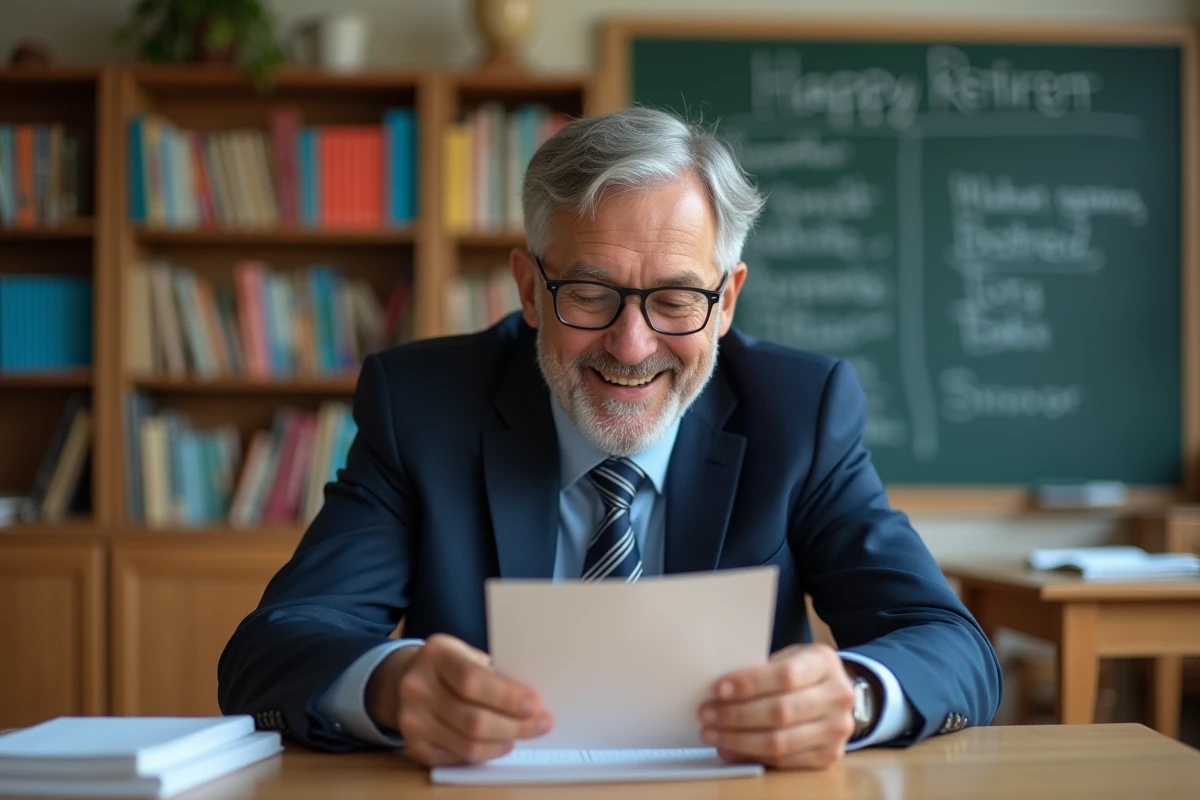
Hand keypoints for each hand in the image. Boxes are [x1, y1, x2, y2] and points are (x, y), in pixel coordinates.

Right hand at [366, 634, 552, 765]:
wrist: (404, 679)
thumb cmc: (449, 666)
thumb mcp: (467, 654)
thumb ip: (494, 673)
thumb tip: (532, 701)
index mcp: (436, 655)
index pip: (472, 680)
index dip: (506, 696)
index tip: (534, 704)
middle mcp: (417, 687)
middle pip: (473, 719)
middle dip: (515, 725)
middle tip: (542, 724)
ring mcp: (411, 720)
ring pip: (468, 745)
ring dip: (503, 742)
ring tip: (522, 734)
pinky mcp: (414, 746)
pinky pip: (458, 758)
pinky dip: (485, 753)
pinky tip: (498, 743)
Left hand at [698, 643, 855, 769]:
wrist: (835, 693)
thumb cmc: (802, 671)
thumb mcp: (789, 656)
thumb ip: (762, 669)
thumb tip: (720, 690)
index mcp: (824, 662)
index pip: (785, 675)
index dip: (750, 684)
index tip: (719, 689)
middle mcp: (837, 697)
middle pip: (781, 712)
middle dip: (737, 715)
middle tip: (707, 714)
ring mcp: (836, 730)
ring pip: (780, 742)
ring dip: (738, 740)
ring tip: (712, 734)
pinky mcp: (828, 755)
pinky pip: (783, 761)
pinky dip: (751, 756)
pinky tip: (730, 748)